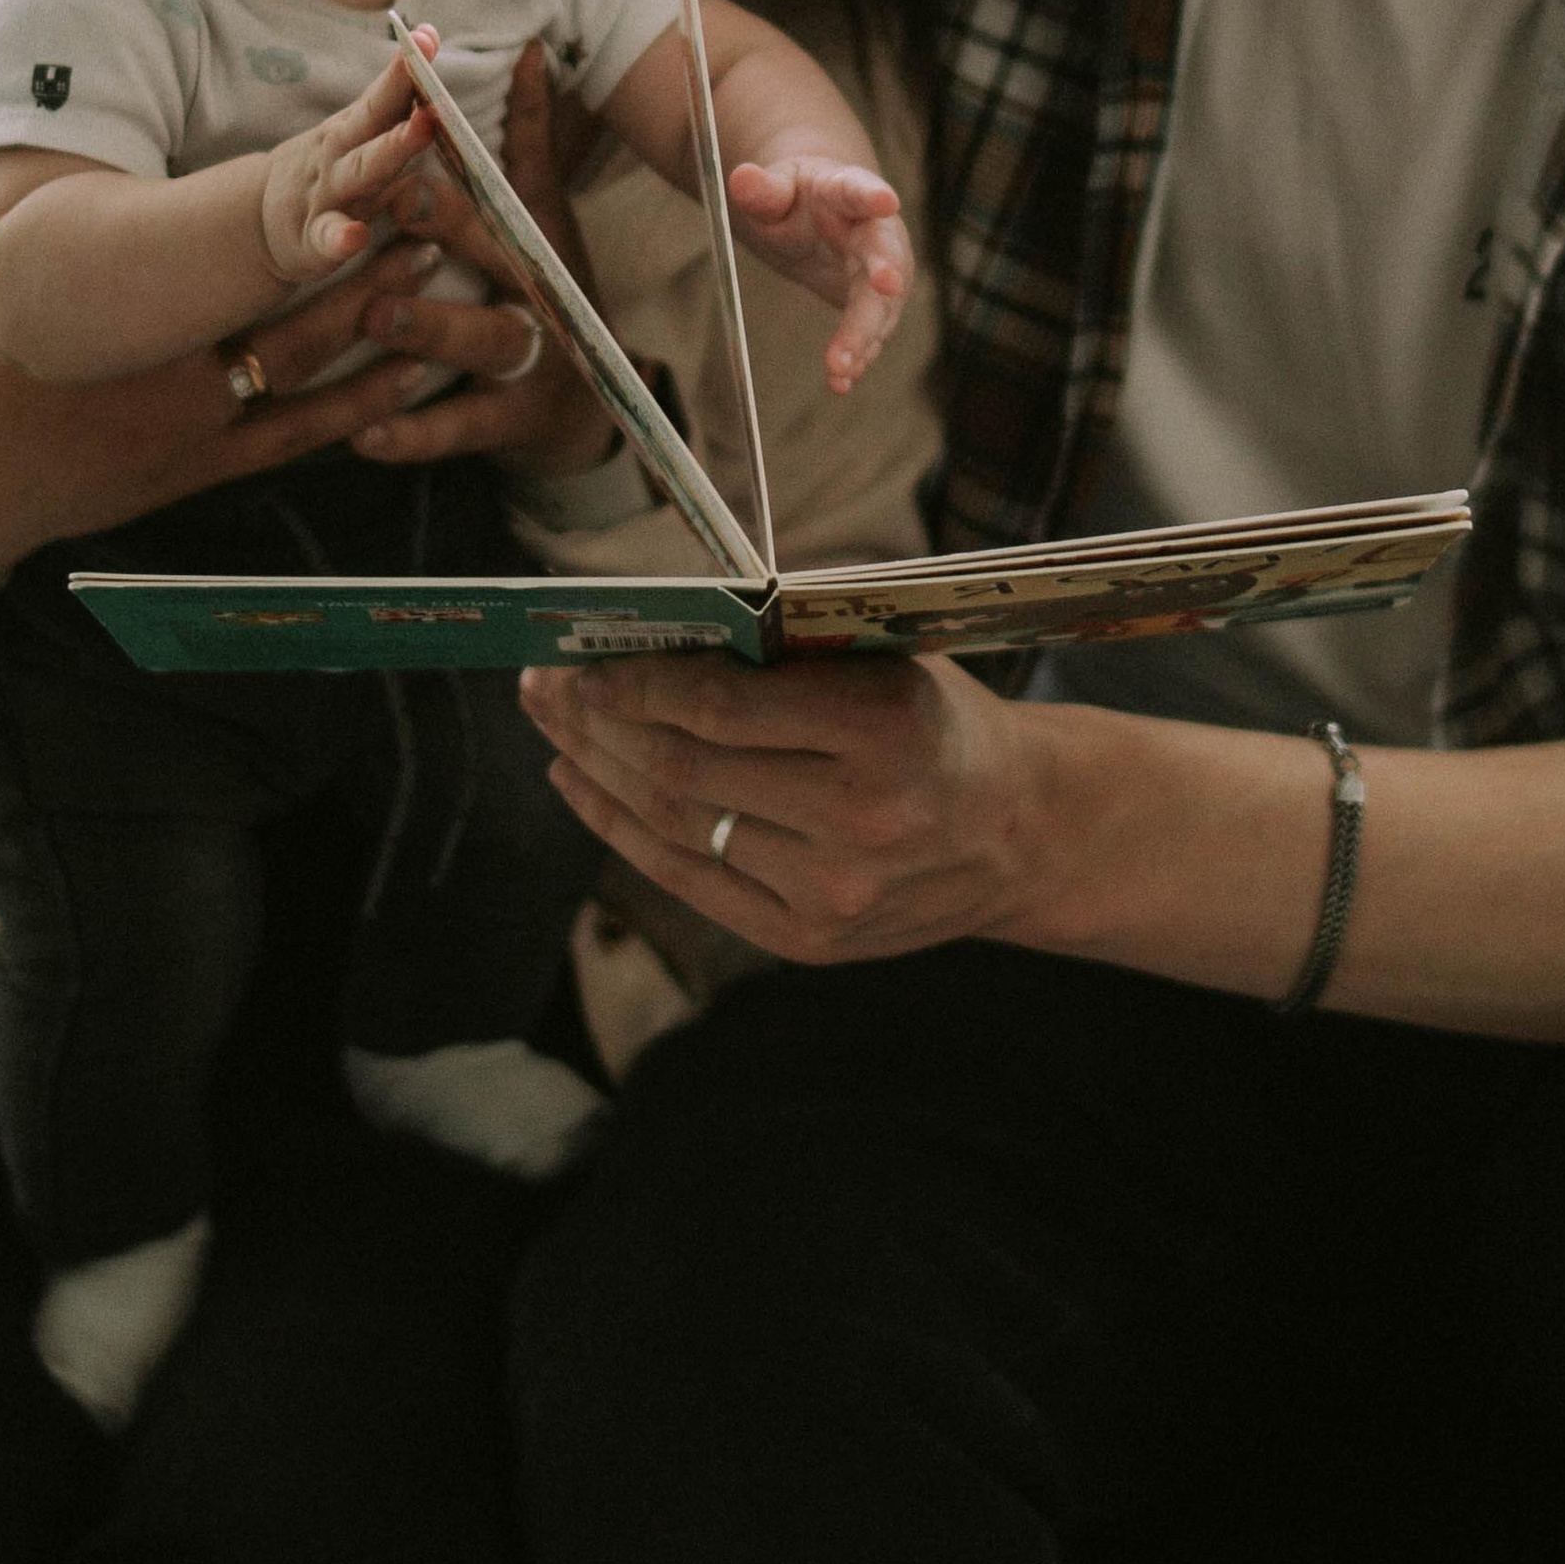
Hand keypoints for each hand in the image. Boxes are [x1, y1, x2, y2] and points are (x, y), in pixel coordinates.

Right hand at [0, 101, 506, 578]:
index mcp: (108, 313)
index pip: (223, 244)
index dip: (301, 201)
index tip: (357, 151)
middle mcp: (163, 372)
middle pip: (290, 300)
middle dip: (364, 246)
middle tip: (430, 190)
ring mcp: (189, 428)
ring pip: (310, 368)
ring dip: (379, 312)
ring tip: (441, 254)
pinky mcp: (199, 472)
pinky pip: (298, 435)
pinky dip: (363, 405)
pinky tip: (417, 371)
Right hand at [256, 44, 436, 278]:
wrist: (258, 221)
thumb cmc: (325, 170)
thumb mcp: (353, 131)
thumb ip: (391, 96)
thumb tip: (427, 37)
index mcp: (351, 131)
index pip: (382, 94)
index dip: (406, 68)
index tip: (426, 36)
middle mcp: (338, 156)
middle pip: (373, 122)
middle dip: (401, 95)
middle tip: (434, 79)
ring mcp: (325, 196)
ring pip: (360, 172)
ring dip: (391, 150)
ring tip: (422, 129)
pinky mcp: (312, 241)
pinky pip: (326, 239)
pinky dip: (340, 238)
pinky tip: (356, 238)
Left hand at [350, 41, 619, 481]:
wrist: (591, 409)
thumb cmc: (550, 292)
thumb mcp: (546, 215)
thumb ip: (531, 138)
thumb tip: (527, 49)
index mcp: (534, 243)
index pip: (495, 198)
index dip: (452, 170)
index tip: (408, 138)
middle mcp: (538, 297)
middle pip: (496, 261)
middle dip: (447, 227)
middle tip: (393, 202)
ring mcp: (530, 364)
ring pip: (481, 344)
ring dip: (430, 327)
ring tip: (375, 315)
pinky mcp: (510, 425)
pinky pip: (458, 431)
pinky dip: (411, 437)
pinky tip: (363, 436)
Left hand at [519, 649, 1049, 963]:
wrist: (1018, 831)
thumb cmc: (934, 719)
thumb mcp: (885, 656)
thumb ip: (783, 643)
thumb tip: (651, 623)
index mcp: (887, 727)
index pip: (723, 708)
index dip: (637, 682)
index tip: (586, 657)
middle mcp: (862, 817)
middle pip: (685, 767)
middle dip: (598, 721)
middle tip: (546, 683)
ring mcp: (832, 891)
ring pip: (675, 824)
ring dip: (597, 768)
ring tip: (555, 724)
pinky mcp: (808, 940)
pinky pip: (686, 879)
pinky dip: (620, 828)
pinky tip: (580, 782)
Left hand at [725, 156, 911, 389]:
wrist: (824, 214)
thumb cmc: (800, 197)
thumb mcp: (776, 188)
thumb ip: (761, 190)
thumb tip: (741, 178)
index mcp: (847, 191)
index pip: (860, 190)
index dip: (872, 196)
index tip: (886, 201)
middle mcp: (876, 231)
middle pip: (884, 254)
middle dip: (885, 274)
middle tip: (884, 289)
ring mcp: (882, 269)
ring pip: (881, 304)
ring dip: (865, 335)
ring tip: (840, 369)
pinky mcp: (877, 303)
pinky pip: (871, 332)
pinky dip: (858, 356)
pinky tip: (841, 381)